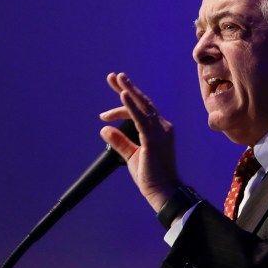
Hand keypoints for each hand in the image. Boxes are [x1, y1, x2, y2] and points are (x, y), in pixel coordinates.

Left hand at [99, 72, 179, 210]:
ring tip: (117, 78)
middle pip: (143, 103)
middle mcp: (162, 127)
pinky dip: (131, 106)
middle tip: (113, 76)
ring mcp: (160, 131)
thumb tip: (104, 129)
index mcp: (158, 131)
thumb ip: (119, 141)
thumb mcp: (131, 155)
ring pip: (143, 106)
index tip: (104, 115)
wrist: (163, 191)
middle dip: (127, 88)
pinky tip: (123, 94)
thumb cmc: (150, 176)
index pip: (141, 112)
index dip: (122, 108)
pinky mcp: (154, 138)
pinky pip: (141, 118)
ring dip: (129, 90)